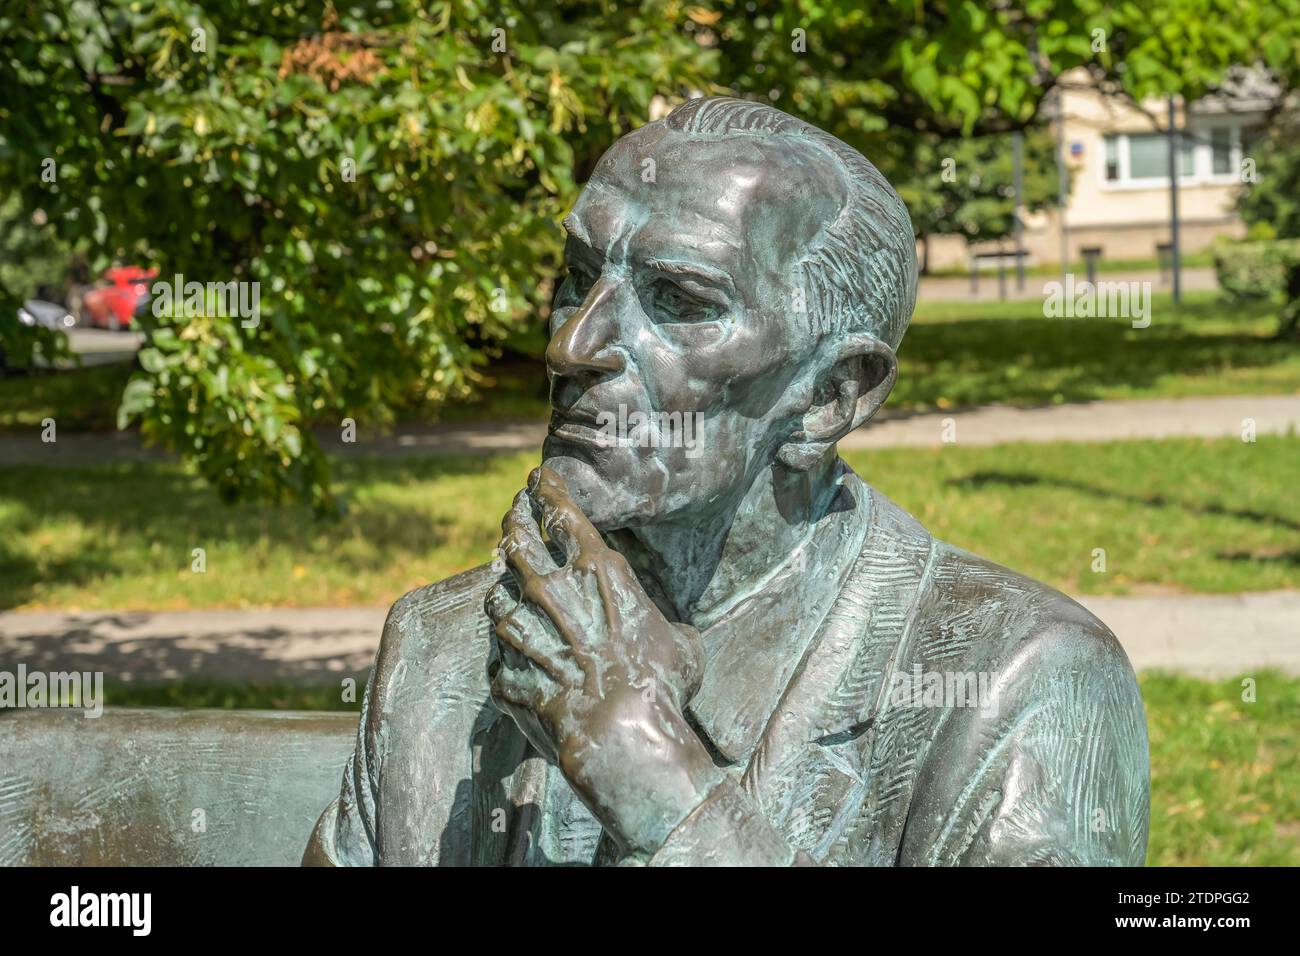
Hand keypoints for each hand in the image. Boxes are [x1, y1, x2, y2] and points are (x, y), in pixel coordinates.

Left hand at [485, 466, 721, 854]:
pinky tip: (505, 647)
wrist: (621, 734)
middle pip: (517, 541)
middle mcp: (551, 591)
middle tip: (513, 514)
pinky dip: (501, 647)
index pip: (561, 513)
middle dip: (513, 522)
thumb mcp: (679, 642)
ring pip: (495, 593)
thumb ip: (663, 626)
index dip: (546, 490)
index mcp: (596, 571)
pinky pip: (496, 651)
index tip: (537, 478)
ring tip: (502, 580)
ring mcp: (523, 630)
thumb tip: (671, 634)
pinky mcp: (508, 670)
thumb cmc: (660, 684)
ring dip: (500, 585)